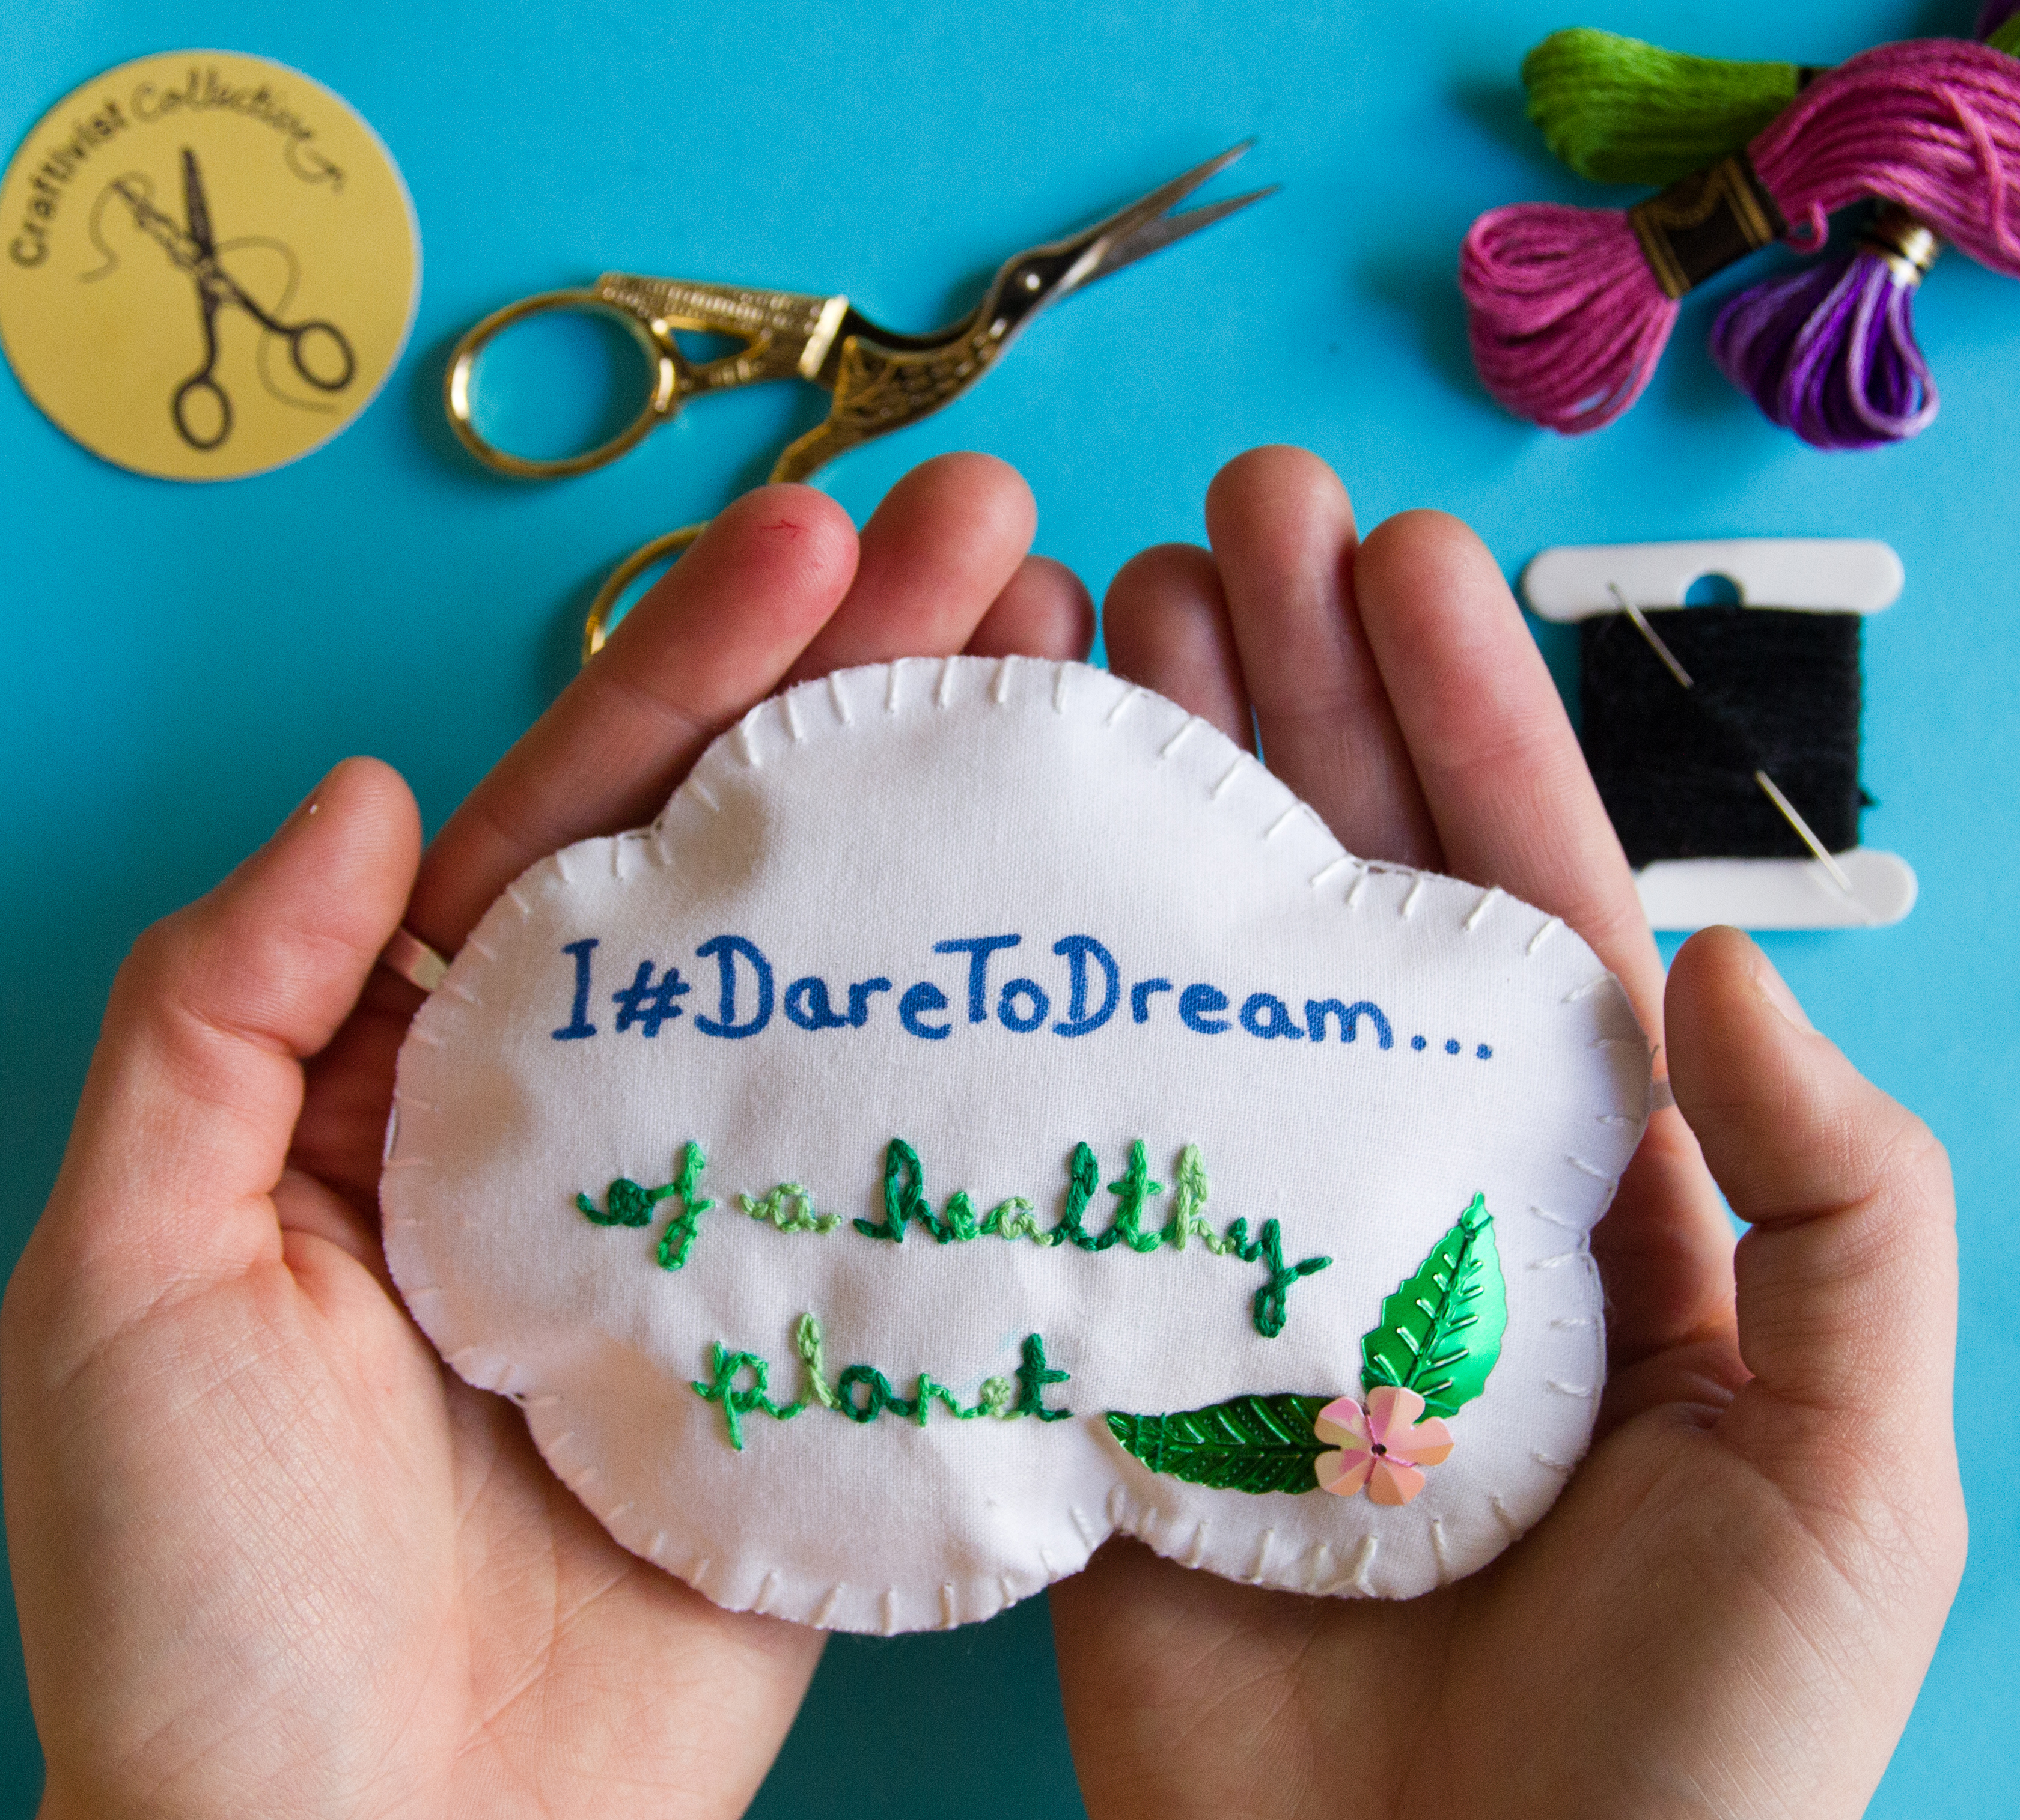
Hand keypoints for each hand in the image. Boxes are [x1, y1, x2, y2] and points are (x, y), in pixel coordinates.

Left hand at [0, 455, 1093, 1819]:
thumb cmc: (205, 1593)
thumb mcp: (131, 1269)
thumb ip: (217, 1015)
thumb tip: (364, 794)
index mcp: (419, 1075)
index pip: (569, 820)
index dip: (687, 670)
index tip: (815, 539)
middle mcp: (586, 1122)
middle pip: (738, 868)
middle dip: (860, 689)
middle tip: (995, 542)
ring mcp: (724, 1225)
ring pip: (849, 987)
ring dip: (953, 830)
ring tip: (1074, 680)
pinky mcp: (824, 1345)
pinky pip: (920, 1174)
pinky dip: (1007, 1058)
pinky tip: (1098, 944)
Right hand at [1050, 448, 1963, 1819]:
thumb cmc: (1697, 1762)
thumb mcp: (1856, 1473)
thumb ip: (1844, 1205)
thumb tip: (1731, 960)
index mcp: (1586, 1195)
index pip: (1523, 906)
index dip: (1463, 725)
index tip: (1391, 558)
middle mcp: (1409, 1194)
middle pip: (1343, 904)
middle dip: (1289, 704)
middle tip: (1211, 529)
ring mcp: (1250, 1261)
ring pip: (1197, 987)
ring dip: (1160, 804)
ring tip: (1094, 624)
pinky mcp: (1120, 1357)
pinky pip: (1073, 1147)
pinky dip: (1034, 1005)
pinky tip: (995, 864)